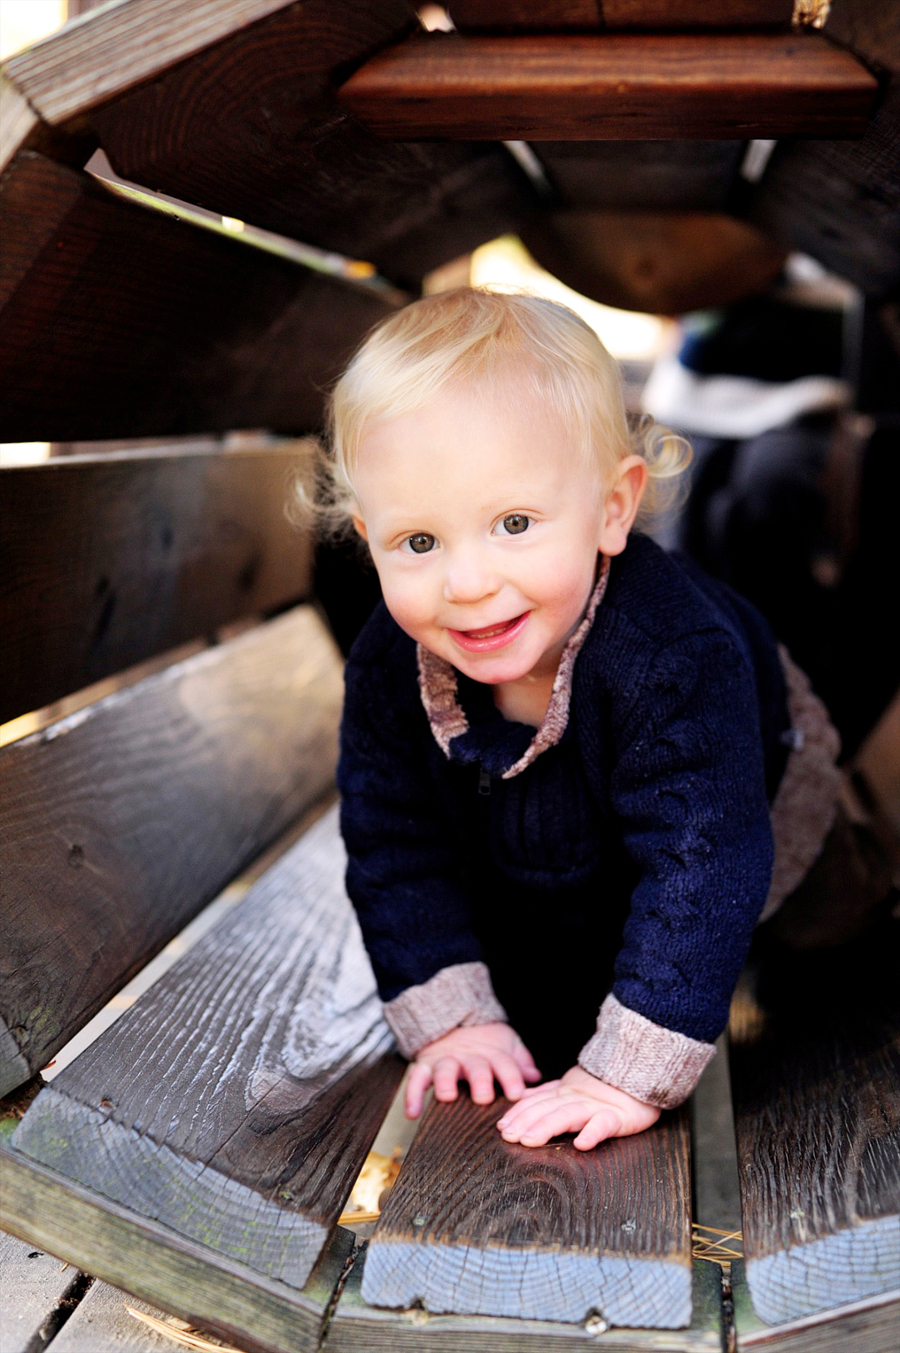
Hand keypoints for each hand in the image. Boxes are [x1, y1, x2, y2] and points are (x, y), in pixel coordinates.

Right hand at [405, 1022, 540, 1118]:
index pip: (504, 1064)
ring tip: (447, 1097)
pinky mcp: (425, 1065)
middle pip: (475, 1067)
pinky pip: (416, 1079)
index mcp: (491, 1054)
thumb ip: (521, 1061)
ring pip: (445, 1069)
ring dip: (446, 1083)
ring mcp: (446, 1060)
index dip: (511, 1078)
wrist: (454, 1019)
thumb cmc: (486, 1042)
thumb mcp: (507, 1044)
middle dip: (479, 1080)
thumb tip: (535, 1077)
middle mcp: (468, 1057)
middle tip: (484, 1097)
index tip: (517, 1094)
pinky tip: (413, 1114)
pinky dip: (412, 1096)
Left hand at [496, 1065, 659, 1149]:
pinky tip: (582, 1143)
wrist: (641, 1074)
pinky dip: (593, 1132)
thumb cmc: (606, 1087)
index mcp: (565, 1093)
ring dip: (547, 1126)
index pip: (537, 1102)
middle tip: (508, 1136)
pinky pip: (605, 1124)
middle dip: (525, 1122)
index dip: (518, 1114)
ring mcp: (596, 1106)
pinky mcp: (619, 1116)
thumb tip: (521, 1098)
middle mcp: (576, 1098)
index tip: (501, 1127)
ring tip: (530, 1140)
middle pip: (547, 1109)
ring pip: (568, 1115)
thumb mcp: (572, 1087)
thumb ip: (548, 1093)